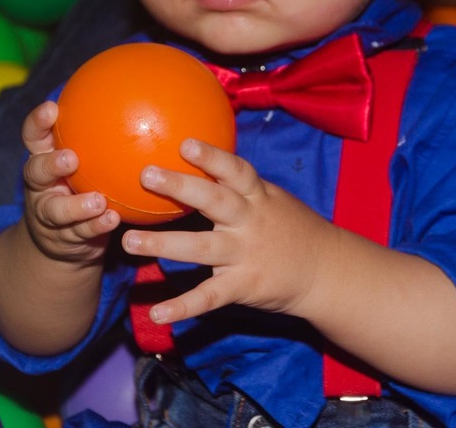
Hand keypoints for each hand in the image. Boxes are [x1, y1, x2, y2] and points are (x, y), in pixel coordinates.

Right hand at [20, 101, 120, 264]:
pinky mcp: (64, 238)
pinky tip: (113, 219)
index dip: (38, 122)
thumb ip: (100, 135)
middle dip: (51, 164)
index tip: (52, 108)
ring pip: (56, 210)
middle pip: (36, 173)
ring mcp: (49, 214)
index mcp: (43, 159)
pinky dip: (96, 226)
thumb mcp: (82, 160)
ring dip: (76, 206)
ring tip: (97, 201)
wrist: (61, 240)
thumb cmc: (79, 184)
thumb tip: (142, 100)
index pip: (34, 136)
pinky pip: (80, 232)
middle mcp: (40, 186)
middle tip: (71, 158)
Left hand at [121, 139, 333, 323]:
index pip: (235, 171)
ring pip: (201, 248)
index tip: (184, 143)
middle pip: (214, 201)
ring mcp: (246, 255)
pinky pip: (209, 297)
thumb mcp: (272, 198)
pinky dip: (182, 306)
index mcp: (257, 197)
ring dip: (163, 245)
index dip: (211, 157)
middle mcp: (250, 222)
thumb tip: (198, 156)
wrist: (327, 270)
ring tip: (128, 242)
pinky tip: (157, 312)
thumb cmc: (291, 227)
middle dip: (180, 187)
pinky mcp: (243, 286)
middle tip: (146, 175)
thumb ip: (239, 184)